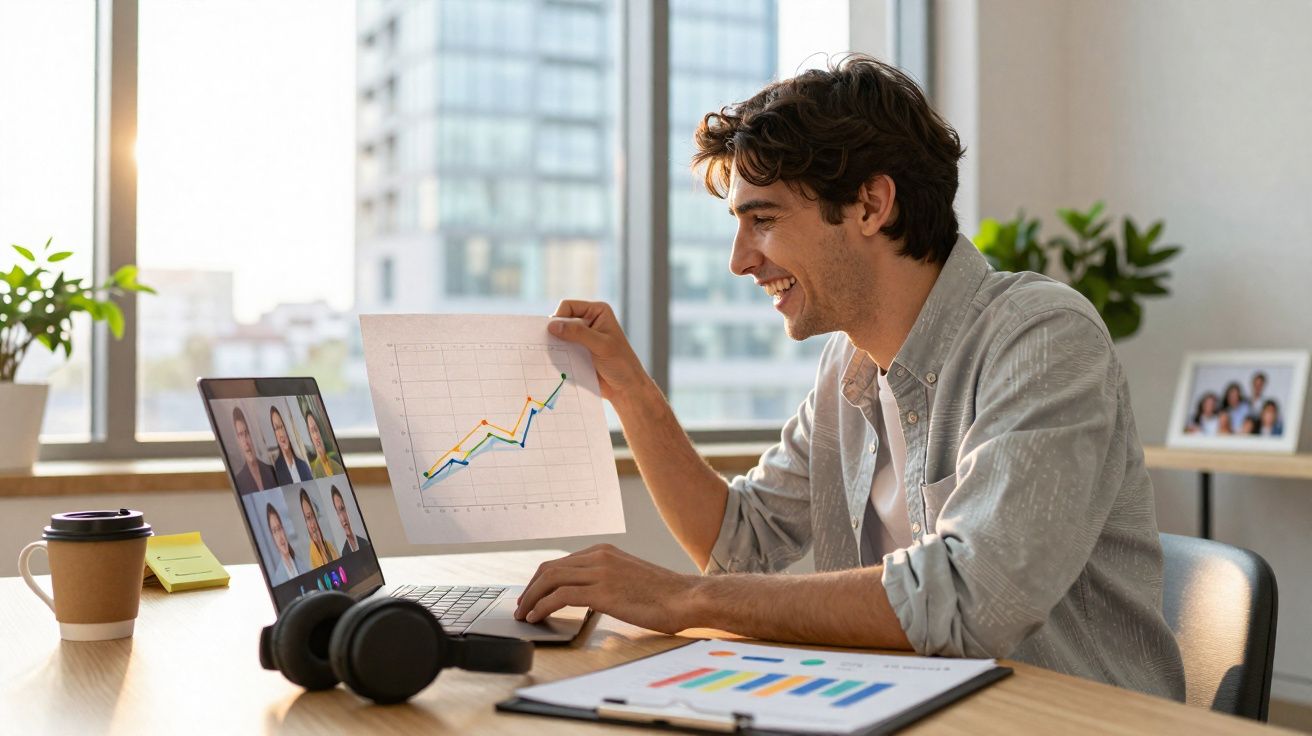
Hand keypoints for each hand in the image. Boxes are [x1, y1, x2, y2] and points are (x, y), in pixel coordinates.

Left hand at [514, 544, 702, 633]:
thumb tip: (589, 596)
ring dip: (531, 598)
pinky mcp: (602, 592)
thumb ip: (608, 580)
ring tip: (524, 615)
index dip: (541, 580)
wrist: (686, 597)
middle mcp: (599, 557)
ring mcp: (600, 572)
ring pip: (550, 579)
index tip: (532, 595)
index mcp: (605, 552)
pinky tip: (537, 617)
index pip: (561, 562)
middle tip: (522, 606)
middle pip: (550, 568)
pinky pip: (560, 596)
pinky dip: (543, 606)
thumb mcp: (630, 578)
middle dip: (530, 588)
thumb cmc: (664, 595)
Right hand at [549, 301, 647, 401]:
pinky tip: (558, 362)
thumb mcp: (600, 345)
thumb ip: (577, 333)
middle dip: (555, 332)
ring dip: (555, 344)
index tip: (554, 333)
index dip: (559, 317)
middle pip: (562, 320)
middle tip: (549, 345)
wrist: (626, 388)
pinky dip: (558, 354)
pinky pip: (562, 349)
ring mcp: (583, 337)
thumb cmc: (621, 363)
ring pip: (560, 336)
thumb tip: (552, 326)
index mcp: (597, 311)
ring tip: (552, 355)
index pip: (568, 306)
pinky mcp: (578, 352)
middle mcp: (589, 321)